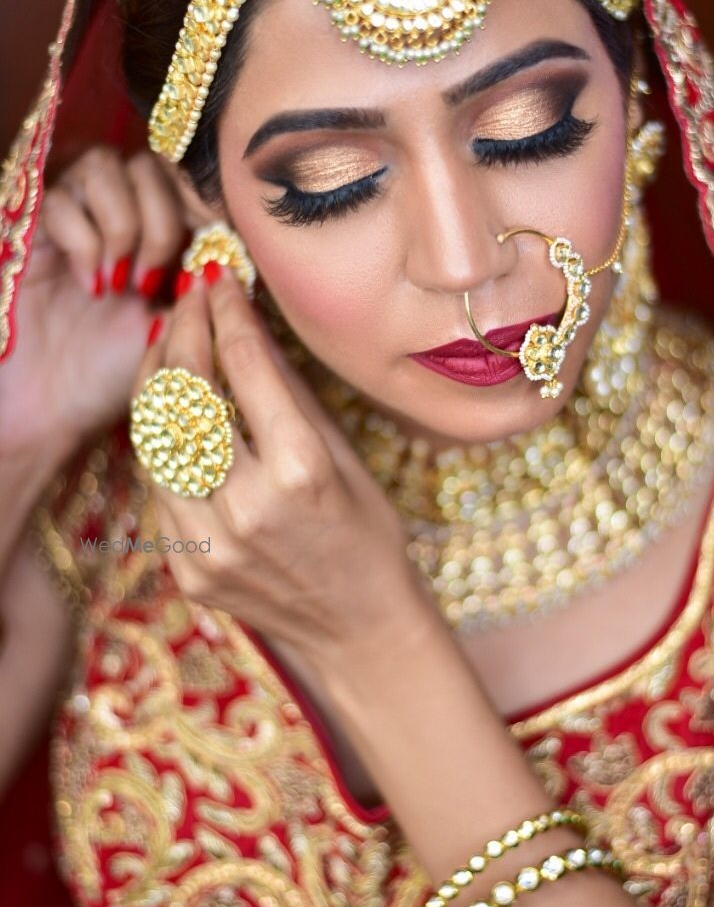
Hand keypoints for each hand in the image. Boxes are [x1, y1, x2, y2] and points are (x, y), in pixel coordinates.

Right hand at [0, 146, 189, 460]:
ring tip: (119, 283)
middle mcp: (121, 213)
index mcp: (163, 231)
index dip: (200, 203)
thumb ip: (206, 285)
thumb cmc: (119, 372)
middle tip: (153, 281)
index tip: (209, 249)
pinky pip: (59, 198)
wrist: (56, 405)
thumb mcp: (179, 329)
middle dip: (161, 219)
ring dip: (122, 225)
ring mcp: (78, 217)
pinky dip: (82, 241)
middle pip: (150, 163)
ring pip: (104, 165)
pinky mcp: (36, 230)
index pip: (186, 177)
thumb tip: (229, 251)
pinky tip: (89, 286)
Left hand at [132, 266, 440, 668]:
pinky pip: (159, 486)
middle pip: (186, 396)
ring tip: (167, 345)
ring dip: (155, 382)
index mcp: (302, 470)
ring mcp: (211, 544)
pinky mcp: (187, 569)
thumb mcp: (344, 456)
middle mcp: (250, 507)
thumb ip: (289, 394)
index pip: (244, 367)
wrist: (360, 626)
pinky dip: (162, 441)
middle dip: (181, 333)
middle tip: (185, 299)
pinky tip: (172, 410)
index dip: (226, 312)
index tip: (219, 280)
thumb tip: (248, 328)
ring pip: (155, 441)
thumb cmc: (367, 534)